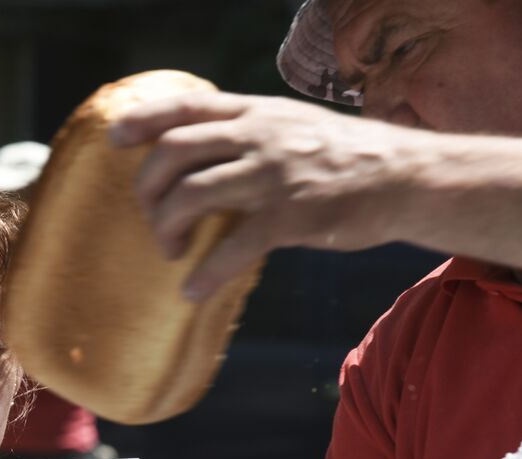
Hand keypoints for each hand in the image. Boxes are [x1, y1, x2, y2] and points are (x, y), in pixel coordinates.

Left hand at [110, 89, 416, 301]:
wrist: (406, 177)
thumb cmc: (345, 158)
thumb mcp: (294, 125)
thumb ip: (250, 132)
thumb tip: (202, 153)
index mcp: (257, 112)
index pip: (186, 105)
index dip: (144, 120)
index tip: (115, 138)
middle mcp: (260, 136)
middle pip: (174, 153)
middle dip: (148, 189)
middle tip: (152, 219)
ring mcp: (274, 175)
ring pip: (191, 196)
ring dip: (167, 229)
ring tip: (170, 250)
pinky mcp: (291, 217)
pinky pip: (231, 249)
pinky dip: (203, 274)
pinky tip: (191, 290)